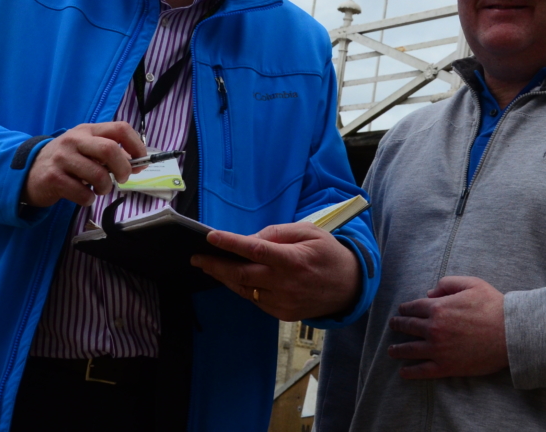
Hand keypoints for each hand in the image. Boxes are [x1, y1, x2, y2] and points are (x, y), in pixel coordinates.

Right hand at [22, 122, 144, 206]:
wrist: (29, 171)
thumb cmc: (65, 161)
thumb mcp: (85, 148)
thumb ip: (109, 152)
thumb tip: (137, 163)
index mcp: (87, 130)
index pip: (119, 128)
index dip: (136, 145)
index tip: (141, 161)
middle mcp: (74, 140)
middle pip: (109, 149)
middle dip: (123, 168)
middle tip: (122, 179)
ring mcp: (62, 158)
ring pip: (98, 175)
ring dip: (105, 188)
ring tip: (100, 190)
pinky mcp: (53, 178)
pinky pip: (82, 193)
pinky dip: (89, 199)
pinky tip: (84, 195)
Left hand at [190, 222, 359, 321]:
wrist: (349, 287)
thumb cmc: (327, 253)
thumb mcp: (308, 231)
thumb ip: (277, 234)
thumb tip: (248, 240)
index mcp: (292, 259)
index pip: (255, 250)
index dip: (231, 243)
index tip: (211, 236)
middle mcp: (285, 283)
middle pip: (242, 274)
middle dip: (215, 265)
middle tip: (197, 257)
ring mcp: (283, 301)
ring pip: (245, 289)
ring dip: (225, 278)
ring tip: (208, 266)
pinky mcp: (283, 314)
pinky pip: (255, 300)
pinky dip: (242, 288)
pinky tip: (233, 278)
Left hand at [387, 276, 506, 378]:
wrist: (511, 333)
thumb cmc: (493, 306)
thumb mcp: (471, 284)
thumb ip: (447, 283)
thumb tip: (430, 291)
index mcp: (437, 307)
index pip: (413, 307)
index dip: (405, 309)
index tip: (402, 311)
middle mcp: (433, 328)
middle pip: (408, 327)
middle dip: (398, 325)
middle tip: (393, 326)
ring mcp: (438, 349)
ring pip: (410, 349)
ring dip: (398, 349)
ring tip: (391, 350)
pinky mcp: (447, 366)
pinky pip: (423, 370)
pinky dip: (410, 372)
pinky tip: (403, 372)